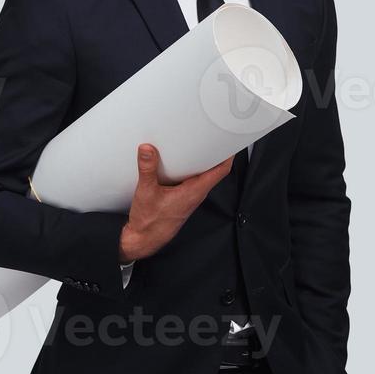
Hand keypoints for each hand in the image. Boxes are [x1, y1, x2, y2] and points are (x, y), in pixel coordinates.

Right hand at [118, 144, 233, 261]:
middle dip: (214, 152)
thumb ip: (147, 169)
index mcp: (194, 191)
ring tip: (196, 143)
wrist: (144, 240)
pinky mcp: (182, 198)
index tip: (229, 140)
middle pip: (214, 170)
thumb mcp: (146, 192)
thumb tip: (147, 149)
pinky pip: (192, 180)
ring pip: (203, 175)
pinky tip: (179, 162)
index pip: (221, 171)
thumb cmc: (150, 222)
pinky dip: (190, 169)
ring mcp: (190, 196)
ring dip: (201, 160)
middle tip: (211, 134)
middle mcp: (196, 194)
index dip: (228, 154)